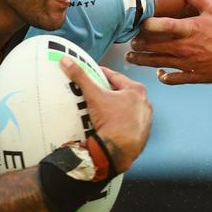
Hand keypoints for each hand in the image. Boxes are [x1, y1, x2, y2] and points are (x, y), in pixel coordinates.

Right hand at [60, 57, 150, 173]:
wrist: (118, 150)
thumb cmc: (112, 121)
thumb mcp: (94, 96)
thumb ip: (81, 77)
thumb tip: (67, 61)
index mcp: (136, 90)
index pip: (114, 76)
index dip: (101, 74)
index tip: (92, 73)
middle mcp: (144, 103)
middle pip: (121, 92)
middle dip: (108, 91)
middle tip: (93, 92)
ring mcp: (144, 119)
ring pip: (125, 107)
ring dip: (114, 107)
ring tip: (100, 110)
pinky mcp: (142, 133)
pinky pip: (128, 122)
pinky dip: (119, 121)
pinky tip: (108, 124)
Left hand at [127, 0, 211, 84]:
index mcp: (190, 29)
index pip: (160, 26)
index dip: (145, 24)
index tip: (136, 22)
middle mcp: (185, 47)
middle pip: (151, 46)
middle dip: (137, 43)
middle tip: (130, 40)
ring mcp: (187, 64)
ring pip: (156, 63)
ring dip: (141, 60)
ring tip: (131, 57)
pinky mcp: (193, 76)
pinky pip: (172, 79)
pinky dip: (162, 76)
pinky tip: (158, 72)